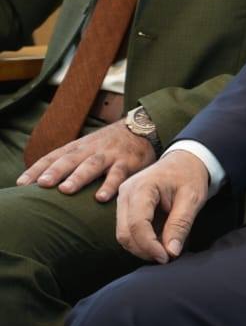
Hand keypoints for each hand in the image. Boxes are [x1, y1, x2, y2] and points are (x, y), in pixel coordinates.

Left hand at [17, 120, 155, 199]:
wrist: (144, 128)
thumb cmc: (110, 144)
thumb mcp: (88, 148)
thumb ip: (69, 162)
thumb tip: (41, 182)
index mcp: (78, 147)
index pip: (53, 157)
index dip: (37, 169)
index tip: (21, 183)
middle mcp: (92, 149)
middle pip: (70, 159)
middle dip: (55, 171)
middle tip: (42, 183)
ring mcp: (110, 155)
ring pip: (92, 165)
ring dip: (78, 177)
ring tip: (66, 189)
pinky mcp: (128, 162)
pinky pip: (119, 174)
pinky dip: (110, 185)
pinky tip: (101, 198)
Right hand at [114, 149, 208, 263]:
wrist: (185, 161)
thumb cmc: (189, 176)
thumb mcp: (192, 198)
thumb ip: (180, 224)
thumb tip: (171, 252)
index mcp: (142, 187)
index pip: (137, 224)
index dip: (150, 246)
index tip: (167, 258)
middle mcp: (125, 193)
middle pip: (125, 233)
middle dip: (144, 250)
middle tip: (167, 257)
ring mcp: (122, 199)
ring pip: (123, 234)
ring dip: (141, 248)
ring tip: (165, 250)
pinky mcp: (125, 206)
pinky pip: (127, 229)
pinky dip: (141, 241)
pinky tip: (158, 243)